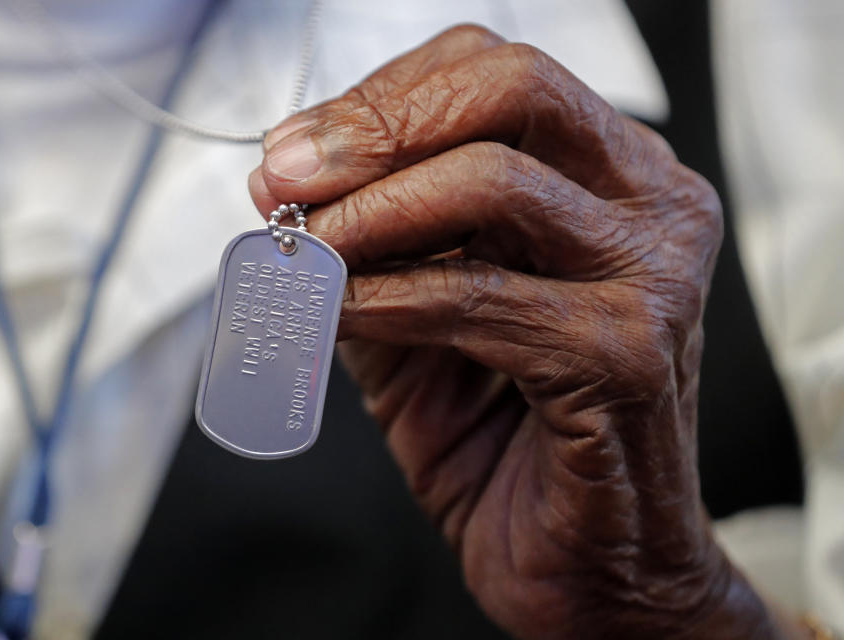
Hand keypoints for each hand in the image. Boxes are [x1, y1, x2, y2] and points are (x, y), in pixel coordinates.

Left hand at [251, 25, 783, 638]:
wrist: (584, 567)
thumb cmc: (509, 439)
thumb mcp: (421, 319)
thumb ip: (371, 248)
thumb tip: (284, 190)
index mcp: (615, 177)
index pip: (496, 73)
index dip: (382, 97)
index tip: (295, 147)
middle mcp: (651, 207)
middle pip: (511, 89)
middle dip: (376, 129)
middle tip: (287, 179)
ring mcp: (653, 277)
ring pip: (492, 183)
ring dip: (368, 216)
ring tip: (300, 252)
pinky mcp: (626, 356)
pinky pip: (474, 296)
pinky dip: (384, 298)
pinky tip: (334, 314)